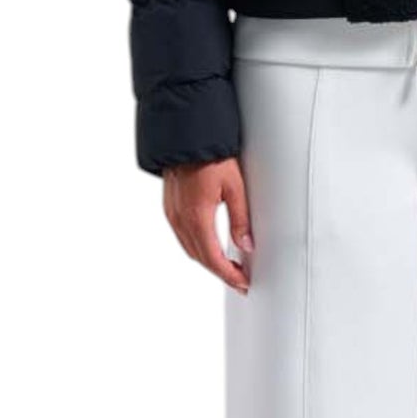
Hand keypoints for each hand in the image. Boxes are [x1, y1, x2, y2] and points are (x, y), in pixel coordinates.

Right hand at [162, 156, 253, 292]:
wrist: (187, 134)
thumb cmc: (211, 154)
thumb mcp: (235, 187)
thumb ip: (241, 219)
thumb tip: (247, 245)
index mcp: (197, 216)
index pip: (213, 258)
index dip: (229, 274)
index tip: (242, 283)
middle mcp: (180, 219)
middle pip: (200, 257)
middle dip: (220, 271)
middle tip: (239, 278)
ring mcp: (172, 214)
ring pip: (190, 249)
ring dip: (208, 261)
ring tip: (228, 266)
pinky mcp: (170, 208)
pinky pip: (182, 237)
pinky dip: (197, 248)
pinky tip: (210, 247)